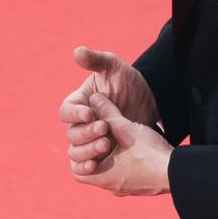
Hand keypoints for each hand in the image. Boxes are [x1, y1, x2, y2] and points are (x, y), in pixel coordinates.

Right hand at [61, 47, 159, 177]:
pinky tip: (95, 165)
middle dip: (87, 132)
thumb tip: (76, 52)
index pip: (66, 111)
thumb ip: (96, 60)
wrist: (150, 104)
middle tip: (105, 128)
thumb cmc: (130, 83)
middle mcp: (80, 123)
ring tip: (107, 144)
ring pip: (76, 151)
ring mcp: (90, 140)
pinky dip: (86, 167)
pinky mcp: (100, 155)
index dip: (75, 114)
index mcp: (79, 103)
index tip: (90, 113)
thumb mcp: (115, 68)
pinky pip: (84, 166)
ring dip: (87, 150)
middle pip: (72, 134)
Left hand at [69, 87, 173, 195]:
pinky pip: (127, 175)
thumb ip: (108, 113)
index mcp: (104, 178)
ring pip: (111, 173)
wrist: (178, 172)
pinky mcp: (141, 186)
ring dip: (112, 157)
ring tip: (118, 140)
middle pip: (94, 171)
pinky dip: (125, 162)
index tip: (89, 140)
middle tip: (103, 138)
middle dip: (96, 153)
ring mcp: (128, 188)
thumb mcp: (126, 128)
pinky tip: (133, 148)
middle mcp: (113, 187)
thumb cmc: (150, 153)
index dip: (80, 154)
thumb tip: (94, 98)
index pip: (77, 171)